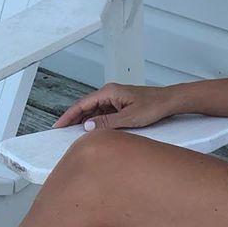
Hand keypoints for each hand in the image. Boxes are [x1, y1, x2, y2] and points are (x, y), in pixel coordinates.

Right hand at [52, 82, 177, 130]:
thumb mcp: (128, 118)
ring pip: (94, 111)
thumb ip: (107, 122)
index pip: (82, 104)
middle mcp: (109, 93)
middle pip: (85, 107)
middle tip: (62, 132)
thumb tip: (88, 126)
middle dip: (73, 119)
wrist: (168, 102)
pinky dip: (96, 122)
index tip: (58, 125)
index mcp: (108, 92)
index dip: (68, 116)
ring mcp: (114, 99)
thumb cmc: (153, 106)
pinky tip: (93, 131)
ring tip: (74, 134)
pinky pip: (103, 113)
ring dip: (85, 121)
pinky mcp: (120, 104)